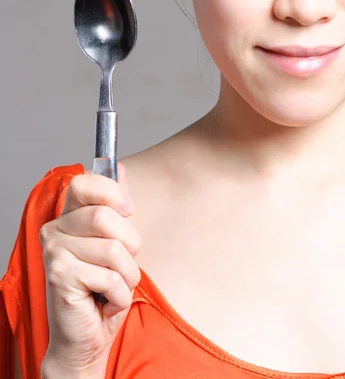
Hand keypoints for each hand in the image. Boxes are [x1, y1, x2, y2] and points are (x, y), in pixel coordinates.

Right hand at [40, 163, 141, 372]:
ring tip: (114, 285)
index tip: (128, 209)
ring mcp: (54, 252)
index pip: (84, 183)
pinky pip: (110, 277)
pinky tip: (104, 301)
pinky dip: (119, 294)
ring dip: (127, 274)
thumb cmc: (103, 287)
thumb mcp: (116, 241)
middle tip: (122, 263)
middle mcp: (55, 230)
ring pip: (114, 249)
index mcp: (68, 216)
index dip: (112, 192)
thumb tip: (121, 169)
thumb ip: (115, 205)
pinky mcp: (59, 276)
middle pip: (105, 216)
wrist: (87, 336)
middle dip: (130, 244)